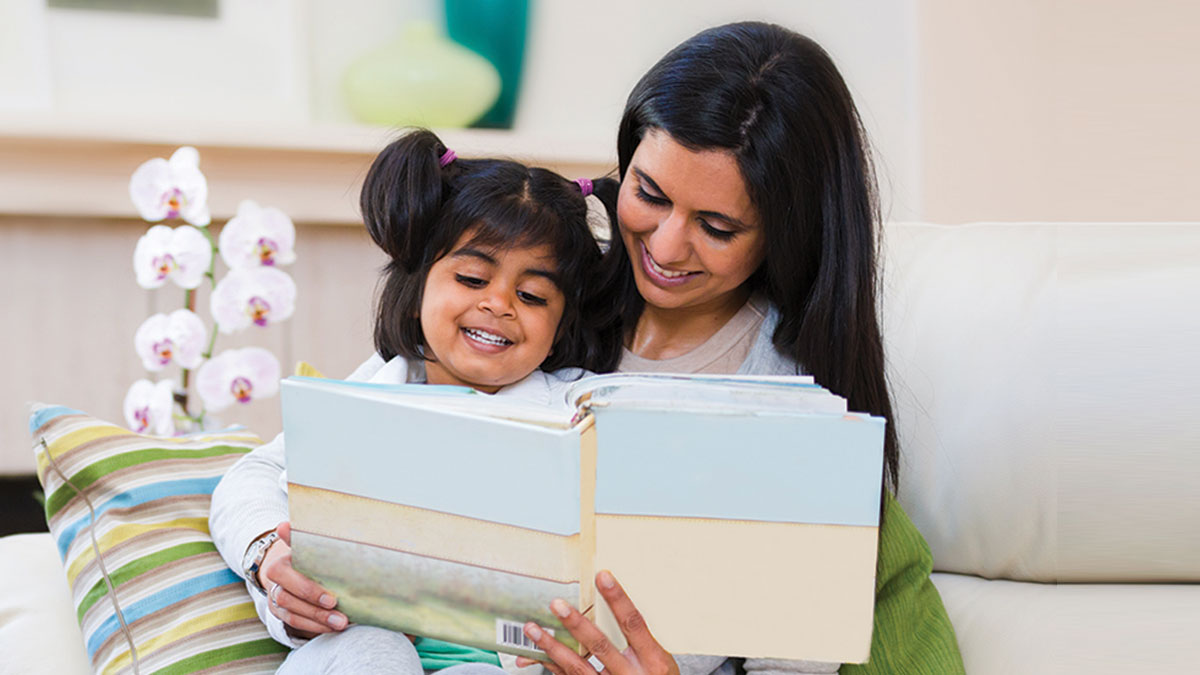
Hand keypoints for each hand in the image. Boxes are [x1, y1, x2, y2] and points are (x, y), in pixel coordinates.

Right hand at [258, 521, 347, 637]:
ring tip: (341, 623)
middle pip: (289, 599)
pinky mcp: (280, 612)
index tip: (332, 599)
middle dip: (316, 608)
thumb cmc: (309, 552)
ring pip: (292, 614)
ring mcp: (275, 599)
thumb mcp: (308, 542)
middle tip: (341, 614)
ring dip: (318, 620)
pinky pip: (295, 624)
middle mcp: (275, 583)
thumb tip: (284, 525)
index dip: (309, 591)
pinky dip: (314, 626)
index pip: (289, 578)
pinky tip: (331, 627)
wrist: (294, 563)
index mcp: (280, 564)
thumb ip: (299, 536)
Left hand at [516, 570, 678, 674]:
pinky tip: (537, 654)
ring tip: (533, 629)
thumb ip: (640, 638)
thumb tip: (612, 604)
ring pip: (578, 668)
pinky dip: (552, 666)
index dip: (618, 600)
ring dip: (552, 647)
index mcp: (653, 661)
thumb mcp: (661, 661)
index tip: (603, 576)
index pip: (634, 624)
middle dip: (576, 624)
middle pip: (601, 646)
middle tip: (557, 605)